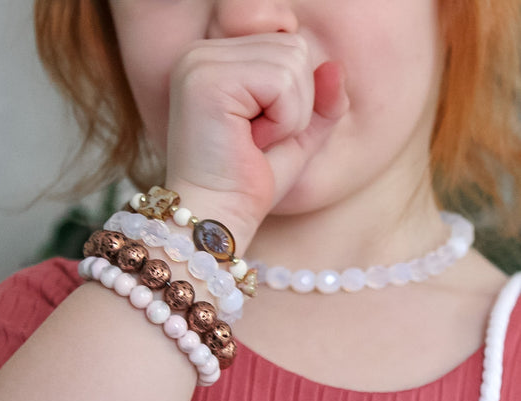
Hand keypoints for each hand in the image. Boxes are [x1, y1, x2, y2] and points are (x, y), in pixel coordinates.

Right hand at [165, 33, 347, 253]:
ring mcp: (199, 62)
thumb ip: (321, 101)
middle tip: (257, 141)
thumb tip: (337, 66)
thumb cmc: (249, 183)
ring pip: (292, 60)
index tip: (259, 134)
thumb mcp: (296, 137)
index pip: (288, 44)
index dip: (294, 97)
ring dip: (290, 116)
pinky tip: (250, 142)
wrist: (217, 219)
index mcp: (217, 60)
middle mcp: (201, 53)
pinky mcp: (206, 79)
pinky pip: (281, 80)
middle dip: (295, 105)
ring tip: (253, 142)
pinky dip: (284, 120)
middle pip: (294, 46)